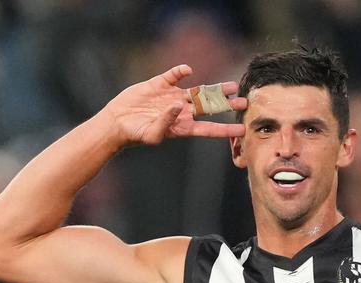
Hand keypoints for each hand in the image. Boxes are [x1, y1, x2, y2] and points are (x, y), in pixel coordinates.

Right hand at [102, 65, 247, 145]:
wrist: (117, 122)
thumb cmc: (134, 134)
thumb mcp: (151, 134)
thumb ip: (166, 122)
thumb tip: (177, 106)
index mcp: (182, 126)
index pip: (208, 128)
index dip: (225, 129)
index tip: (241, 130)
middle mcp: (181, 111)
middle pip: (209, 107)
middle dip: (226, 105)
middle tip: (244, 102)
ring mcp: (172, 96)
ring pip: (199, 91)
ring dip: (215, 89)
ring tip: (232, 86)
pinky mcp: (160, 84)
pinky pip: (174, 75)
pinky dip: (180, 72)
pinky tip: (187, 70)